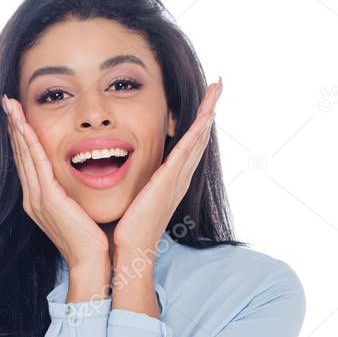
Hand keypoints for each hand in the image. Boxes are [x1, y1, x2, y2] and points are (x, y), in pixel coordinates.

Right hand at [2, 95, 109, 273]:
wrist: (91, 263)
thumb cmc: (92, 239)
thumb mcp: (79, 210)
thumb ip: (74, 193)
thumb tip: (81, 178)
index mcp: (40, 200)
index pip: (28, 162)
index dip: (21, 137)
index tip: (18, 115)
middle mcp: (33, 198)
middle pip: (20, 155)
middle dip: (14, 127)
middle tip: (7, 102)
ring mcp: (38, 199)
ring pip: (24, 155)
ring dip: (17, 128)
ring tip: (10, 106)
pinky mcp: (48, 200)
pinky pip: (36, 164)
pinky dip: (29, 143)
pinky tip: (24, 126)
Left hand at [113, 79, 222, 258]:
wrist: (129, 249)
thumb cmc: (126, 229)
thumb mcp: (132, 198)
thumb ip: (132, 183)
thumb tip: (119, 172)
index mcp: (169, 181)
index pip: (187, 146)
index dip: (196, 124)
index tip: (203, 103)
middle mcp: (179, 177)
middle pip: (199, 138)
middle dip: (209, 111)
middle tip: (218, 86)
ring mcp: (177, 178)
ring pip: (198, 138)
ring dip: (208, 112)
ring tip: (218, 89)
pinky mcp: (170, 179)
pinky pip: (189, 148)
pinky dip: (199, 129)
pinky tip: (206, 113)